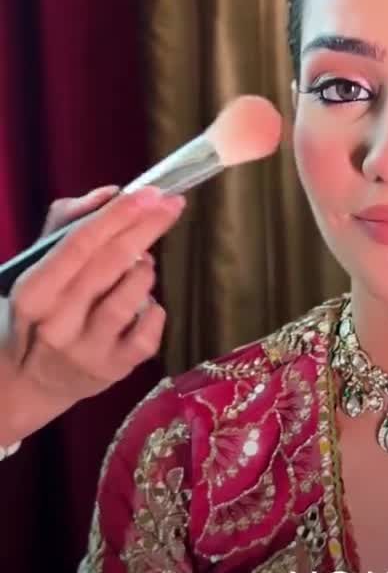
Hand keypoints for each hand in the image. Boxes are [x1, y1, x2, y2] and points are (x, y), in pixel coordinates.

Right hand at [0, 186, 185, 444]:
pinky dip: (156, 311)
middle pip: (110, 265)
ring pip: (131, 299)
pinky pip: (148, 333)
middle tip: (172, 206)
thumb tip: (112, 193)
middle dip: (146, 229)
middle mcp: (57, 323)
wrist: (30, 380)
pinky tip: (146, 305)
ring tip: (143, 264)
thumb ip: (70, 222)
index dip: (118, 215)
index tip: (150, 192)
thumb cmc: (43, 309)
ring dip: (145, 272)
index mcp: (34, 292)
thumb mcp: (41, 264)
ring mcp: (86, 350)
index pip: (79, 244)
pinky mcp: (113, 370)